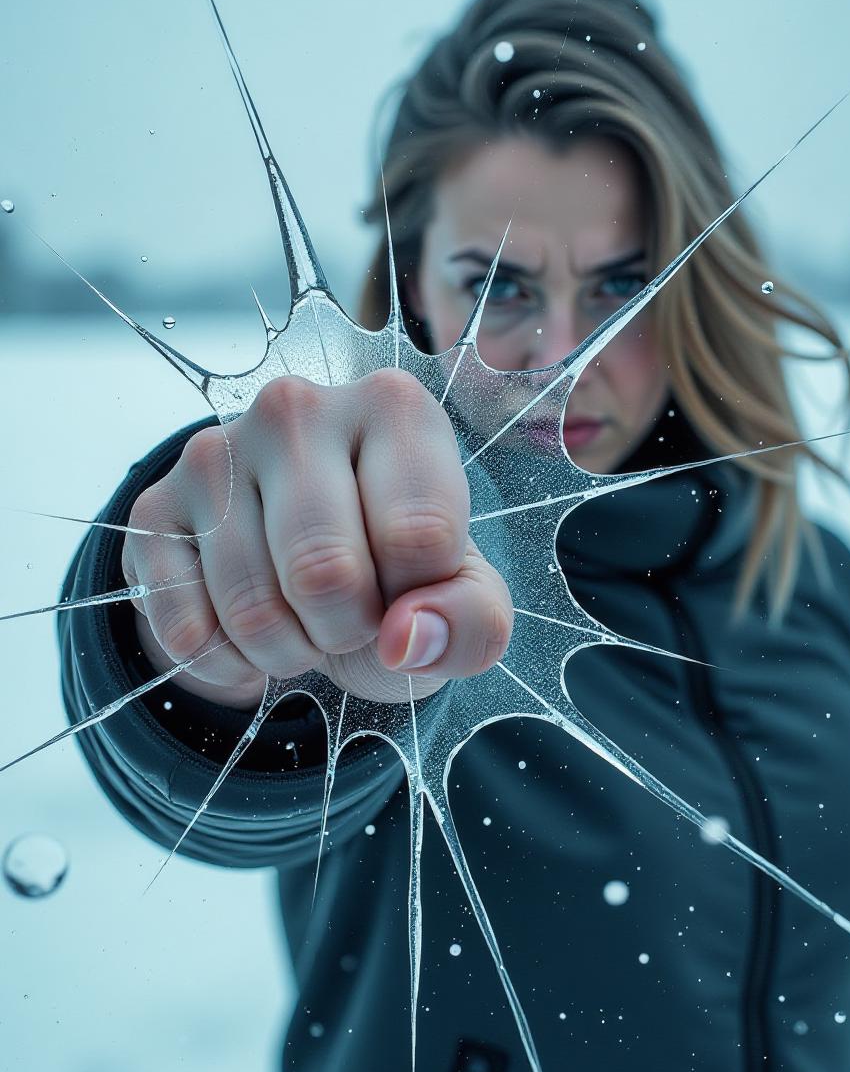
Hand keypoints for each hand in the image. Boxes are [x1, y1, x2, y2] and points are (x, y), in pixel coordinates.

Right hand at [122, 371, 512, 707]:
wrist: (306, 572)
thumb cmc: (397, 569)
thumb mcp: (462, 597)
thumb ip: (472, 621)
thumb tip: (405, 637)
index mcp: (394, 408)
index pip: (420, 536)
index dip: (419, 600)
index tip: (410, 588)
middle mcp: (298, 408)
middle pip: (326, 573)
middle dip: (348, 631)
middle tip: (352, 615)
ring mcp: (215, 450)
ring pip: (252, 611)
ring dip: (289, 653)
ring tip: (303, 620)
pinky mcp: (154, 507)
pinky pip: (189, 631)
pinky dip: (230, 663)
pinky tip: (247, 629)